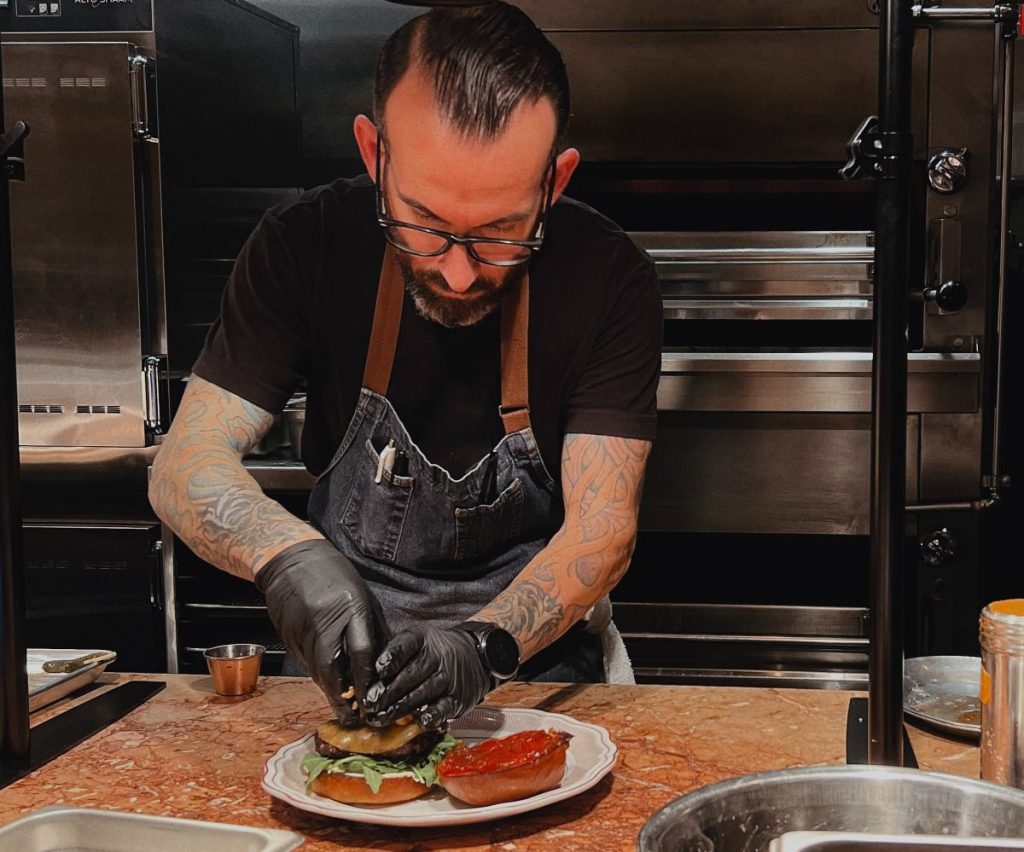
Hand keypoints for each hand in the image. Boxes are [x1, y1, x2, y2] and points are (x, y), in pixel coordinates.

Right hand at [254, 539, 388, 724]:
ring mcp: (303, 628)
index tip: (373, 700)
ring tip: (344, 708)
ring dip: (331, 691)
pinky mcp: (288, 634)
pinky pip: (306, 662)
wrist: (291, 561)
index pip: (361, 650)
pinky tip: (327, 685)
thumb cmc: (335, 576)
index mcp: (351, 606)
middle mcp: (325, 619)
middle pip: (334, 667)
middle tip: (354, 716)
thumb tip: (384, 664)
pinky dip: (318, 676)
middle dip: (344, 696)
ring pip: (317, 670)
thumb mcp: (362, 597)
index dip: (367, 679)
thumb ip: (372, 629)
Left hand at [363, 625, 491, 728]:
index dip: (393, 657)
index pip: (406, 645)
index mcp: (423, 638)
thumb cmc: (435, 650)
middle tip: (370, 704)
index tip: (379, 670)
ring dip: (400, 708)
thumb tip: (365, 677)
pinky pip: (444, 707)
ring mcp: (449, 677)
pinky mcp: (459, 698)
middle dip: (388, 691)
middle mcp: (438, 656)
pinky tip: (419, 721)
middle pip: (411, 674)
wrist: (476, 655)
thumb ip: (394, 655)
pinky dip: (431, 715)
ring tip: (380, 718)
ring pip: (423, 693)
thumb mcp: (417, 640)